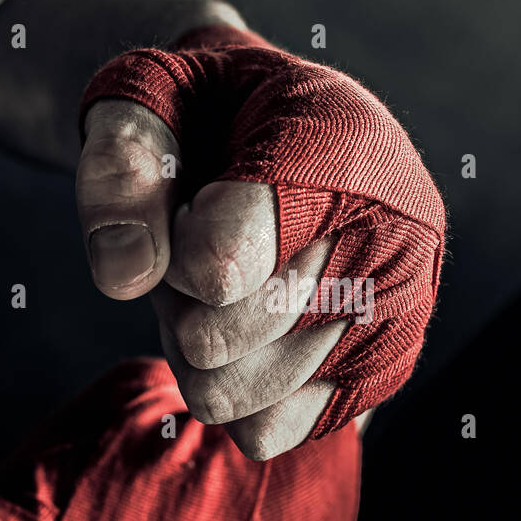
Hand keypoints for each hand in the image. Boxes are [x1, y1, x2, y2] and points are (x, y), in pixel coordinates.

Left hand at [75, 27, 444, 457]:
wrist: (300, 128)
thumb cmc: (218, 106)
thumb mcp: (150, 91)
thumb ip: (121, 166)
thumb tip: (124, 277)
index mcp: (339, 146)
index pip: (222, 264)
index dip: (170, 249)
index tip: (188, 206)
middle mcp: (394, 236)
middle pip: (214, 338)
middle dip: (175, 296)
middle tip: (192, 243)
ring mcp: (399, 312)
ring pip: (229, 395)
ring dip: (198, 345)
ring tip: (223, 284)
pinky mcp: (383, 371)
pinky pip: (266, 430)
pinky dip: (237, 390)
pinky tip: (252, 329)